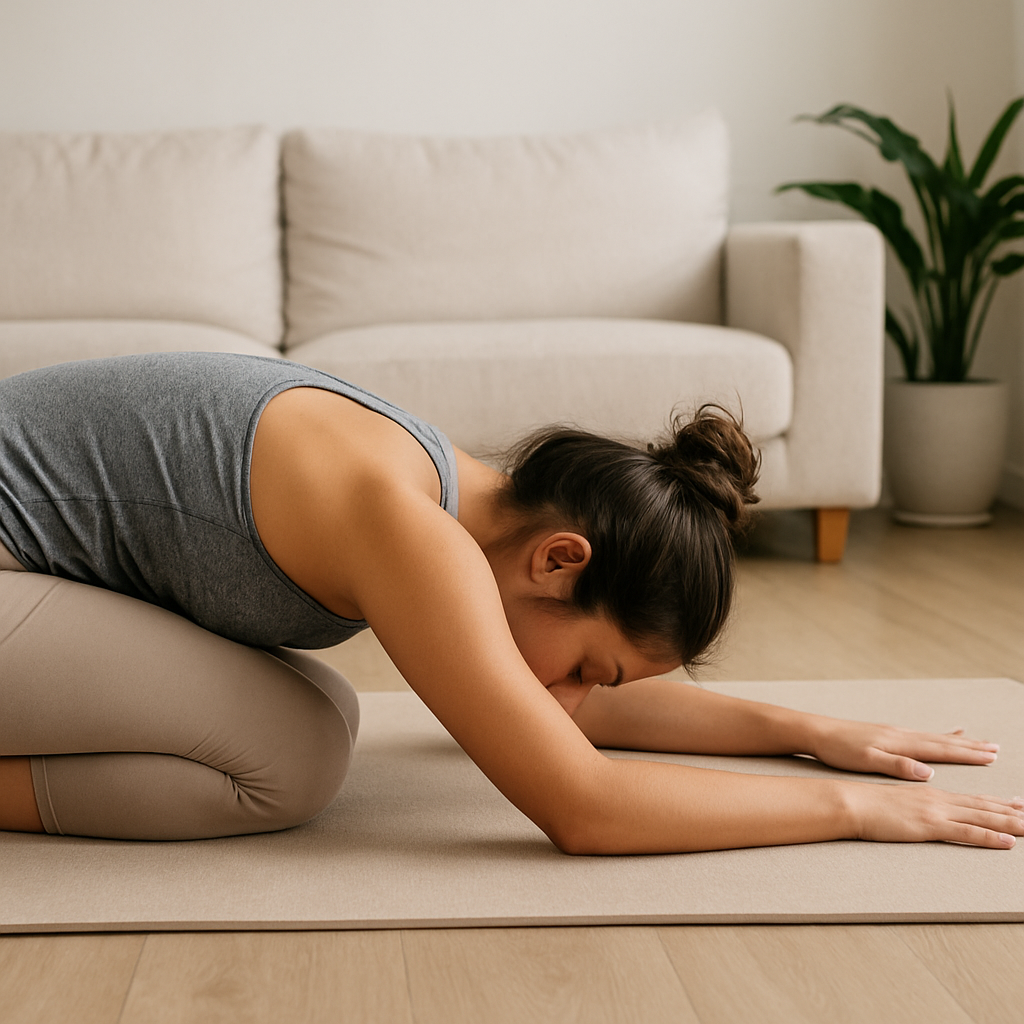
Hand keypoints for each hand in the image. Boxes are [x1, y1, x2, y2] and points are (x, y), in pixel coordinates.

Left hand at [809, 718, 999, 780]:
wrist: (818, 732)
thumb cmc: (839, 749)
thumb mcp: (867, 760)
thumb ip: (898, 766)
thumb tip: (928, 774)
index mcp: (900, 743)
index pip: (941, 749)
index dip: (967, 754)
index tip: (990, 756)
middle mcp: (902, 735)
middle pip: (943, 742)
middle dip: (971, 747)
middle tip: (996, 749)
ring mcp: (895, 733)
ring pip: (935, 738)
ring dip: (959, 742)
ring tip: (978, 742)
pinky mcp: (887, 734)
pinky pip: (921, 735)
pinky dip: (938, 736)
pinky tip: (943, 735)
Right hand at [842, 781, 1023, 847]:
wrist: (851, 802)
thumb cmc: (866, 802)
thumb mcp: (895, 798)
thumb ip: (915, 800)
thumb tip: (930, 802)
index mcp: (930, 793)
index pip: (971, 798)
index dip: (997, 802)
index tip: (1018, 804)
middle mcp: (938, 799)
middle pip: (983, 805)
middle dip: (1012, 811)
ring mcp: (935, 811)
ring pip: (982, 816)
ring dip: (1010, 822)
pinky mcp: (930, 825)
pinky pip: (967, 832)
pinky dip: (989, 836)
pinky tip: (1007, 842)